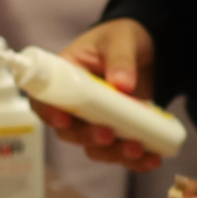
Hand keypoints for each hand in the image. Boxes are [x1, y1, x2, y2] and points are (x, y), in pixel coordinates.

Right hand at [31, 19, 161, 172]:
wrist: (148, 49)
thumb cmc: (123, 37)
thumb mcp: (121, 39)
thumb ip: (121, 58)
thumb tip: (122, 84)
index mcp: (66, 76)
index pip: (45, 100)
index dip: (49, 113)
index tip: (64, 120)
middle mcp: (76, 105)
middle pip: (69, 132)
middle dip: (87, 138)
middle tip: (108, 135)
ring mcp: (95, 122)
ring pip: (94, 147)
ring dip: (114, 153)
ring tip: (138, 149)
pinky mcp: (117, 133)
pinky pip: (119, 153)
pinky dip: (135, 160)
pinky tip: (152, 160)